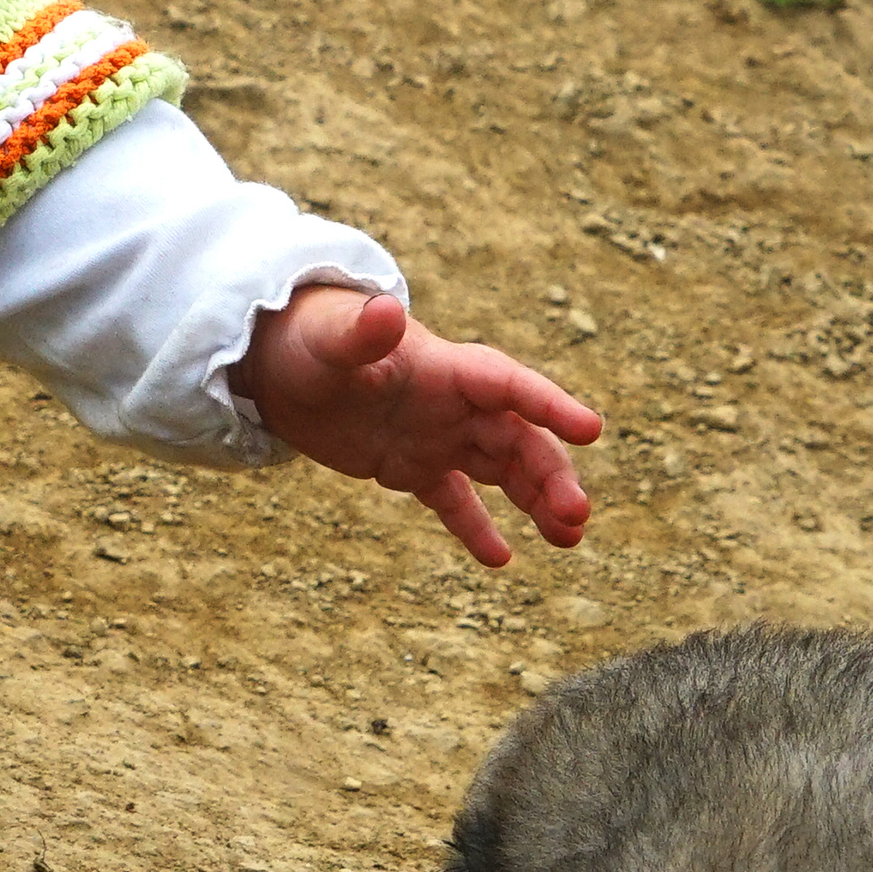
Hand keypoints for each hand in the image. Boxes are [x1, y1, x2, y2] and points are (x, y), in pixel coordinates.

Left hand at [238, 284, 600, 569]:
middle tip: (577, 516)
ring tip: (568, 538)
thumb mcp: (330, 340)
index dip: (550, 405)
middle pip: (518, 439)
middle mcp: (453, 403)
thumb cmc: (309, 338)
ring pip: (501, 471)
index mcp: (445, 368)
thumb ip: (362, 333)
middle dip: (551, 475)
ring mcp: (437, 435)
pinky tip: (502, 559)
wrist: (281, 361)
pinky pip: (454, 500)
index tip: (591, 430)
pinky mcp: (412, 466)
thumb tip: (387, 311)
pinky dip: (476, 526)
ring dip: (536, 501)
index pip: (509, 386)